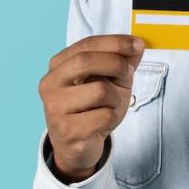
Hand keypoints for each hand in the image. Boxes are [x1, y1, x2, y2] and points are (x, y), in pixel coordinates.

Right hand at [39, 34, 145, 180]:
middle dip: (116, 64)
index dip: (115, 42)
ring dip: (115, 99)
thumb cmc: (93, 108)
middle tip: (128, 74)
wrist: (78, 145)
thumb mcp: (111, 80)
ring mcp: (55, 107)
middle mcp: (50, 84)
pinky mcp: (66, 130)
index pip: (87, 45)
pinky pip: (104, 116)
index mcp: (58, 65)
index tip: (138, 44)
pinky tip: (102, 123)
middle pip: (86, 61)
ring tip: (109, 107)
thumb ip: (122, 60)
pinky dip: (112, 118)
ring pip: (100, 90)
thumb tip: (138, 43)